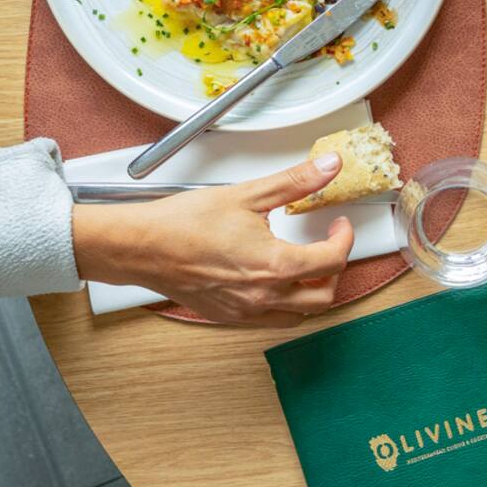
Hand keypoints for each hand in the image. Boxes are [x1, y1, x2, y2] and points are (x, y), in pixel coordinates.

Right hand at [71, 154, 355, 326]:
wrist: (142, 247)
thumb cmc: (185, 223)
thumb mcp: (248, 194)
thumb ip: (295, 181)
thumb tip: (329, 166)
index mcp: (275, 266)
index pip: (332, 261)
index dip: (344, 239)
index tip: (338, 226)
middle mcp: (264, 296)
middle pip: (323, 297)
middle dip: (334, 271)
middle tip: (327, 246)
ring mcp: (246, 311)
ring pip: (299, 316)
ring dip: (312, 293)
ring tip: (306, 266)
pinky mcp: (229, 317)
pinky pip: (271, 321)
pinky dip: (284, 305)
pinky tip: (275, 281)